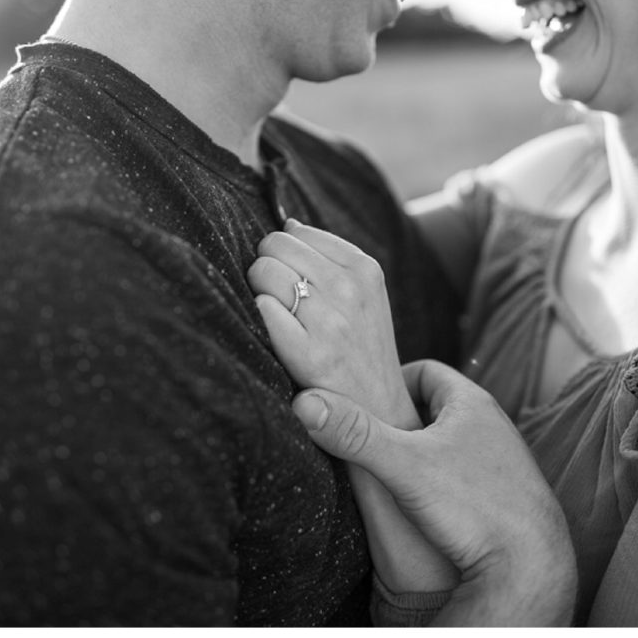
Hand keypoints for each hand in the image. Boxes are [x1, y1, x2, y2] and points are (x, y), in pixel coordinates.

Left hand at [248, 219, 416, 428]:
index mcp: (365, 268)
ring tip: (281, 320)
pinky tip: (276, 337)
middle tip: (282, 303)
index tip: (295, 282)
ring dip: (260, 293)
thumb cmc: (360, 349)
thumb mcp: (364, 295)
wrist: (377, 413)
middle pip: (273, 246)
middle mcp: (351, 290)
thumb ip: (329, 256)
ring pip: (263, 273)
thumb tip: (288, 223)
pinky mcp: (310, 356)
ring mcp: (331, 323)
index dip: (284, 256)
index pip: (294, 232)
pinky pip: (262, 310)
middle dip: (268, 269)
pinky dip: (260, 319)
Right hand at [292, 359, 576, 625]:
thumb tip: (304, 403)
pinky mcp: (508, 496)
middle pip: (438, 408)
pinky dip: (442, 481)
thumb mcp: (403, 466)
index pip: (426, 370)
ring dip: (423, 453)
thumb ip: (354, 434)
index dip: (393, 380)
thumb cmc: (472, 507)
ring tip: (394, 474)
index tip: (369, 403)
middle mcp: (495, 426)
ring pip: (452, 443)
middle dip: (404, 420)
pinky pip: (466, 475)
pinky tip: (424, 506)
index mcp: (473, 404)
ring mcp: (504, 462)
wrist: (529, 566)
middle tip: (374, 439)